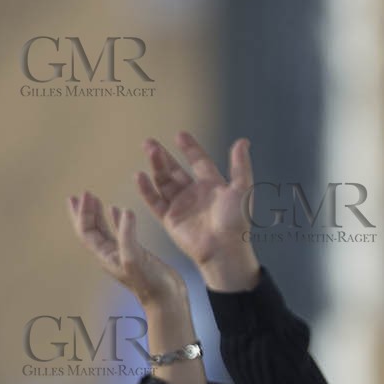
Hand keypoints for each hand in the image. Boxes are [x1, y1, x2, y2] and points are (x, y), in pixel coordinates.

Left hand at [68, 192, 186, 309]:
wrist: (166, 299)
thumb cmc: (150, 283)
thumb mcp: (135, 257)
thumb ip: (127, 234)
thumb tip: (123, 210)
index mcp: (105, 256)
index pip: (87, 231)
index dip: (83, 213)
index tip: (85, 194)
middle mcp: (109, 254)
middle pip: (89, 230)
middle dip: (83, 212)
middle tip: (77, 195)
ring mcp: (121, 253)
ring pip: (103, 230)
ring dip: (96, 214)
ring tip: (92, 199)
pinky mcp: (134, 253)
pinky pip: (120, 232)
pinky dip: (116, 220)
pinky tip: (117, 210)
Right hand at [136, 131, 258, 291]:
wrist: (224, 249)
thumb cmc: (236, 221)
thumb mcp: (242, 189)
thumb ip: (240, 165)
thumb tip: (243, 141)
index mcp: (213, 186)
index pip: (199, 162)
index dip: (190, 148)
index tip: (179, 134)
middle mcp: (195, 194)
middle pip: (175, 170)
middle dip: (162, 156)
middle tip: (149, 142)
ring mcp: (181, 206)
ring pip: (163, 182)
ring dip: (155, 167)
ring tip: (149, 150)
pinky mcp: (170, 219)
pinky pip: (155, 201)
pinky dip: (146, 189)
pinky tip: (139, 175)